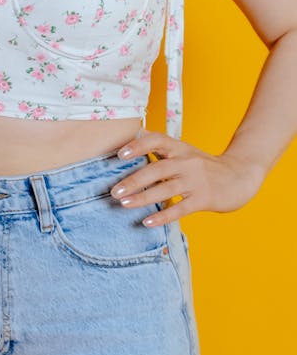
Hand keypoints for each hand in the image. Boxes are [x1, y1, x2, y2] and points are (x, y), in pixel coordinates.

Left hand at [110, 129, 264, 226]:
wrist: (240, 176)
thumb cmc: (205, 165)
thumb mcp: (184, 150)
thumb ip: (161, 145)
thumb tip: (136, 132)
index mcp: (180, 148)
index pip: (157, 140)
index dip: (138, 146)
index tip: (119, 155)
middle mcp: (187, 162)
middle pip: (158, 168)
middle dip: (134, 180)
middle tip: (114, 191)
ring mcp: (196, 180)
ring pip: (167, 188)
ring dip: (144, 197)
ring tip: (124, 204)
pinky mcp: (204, 198)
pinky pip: (181, 208)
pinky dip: (164, 216)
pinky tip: (147, 222)